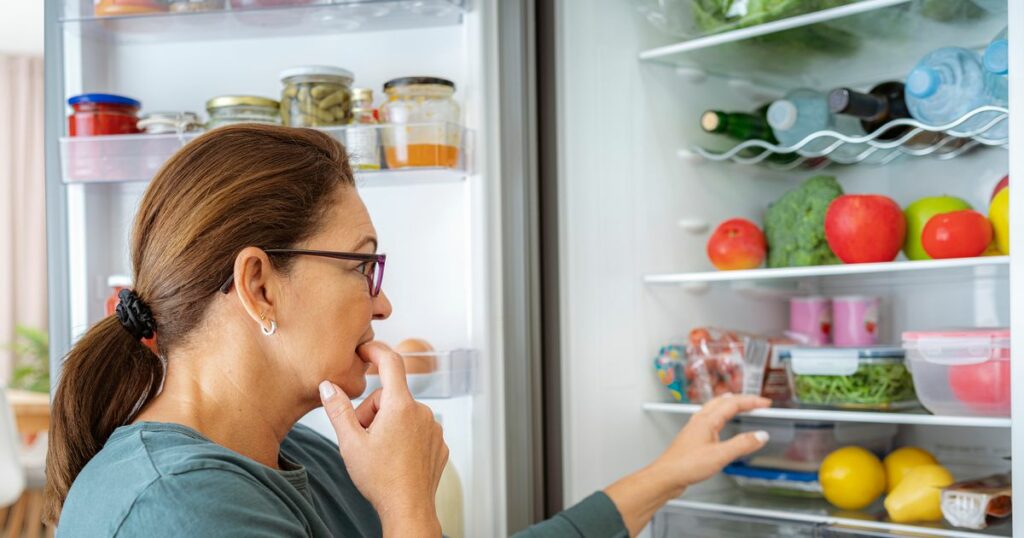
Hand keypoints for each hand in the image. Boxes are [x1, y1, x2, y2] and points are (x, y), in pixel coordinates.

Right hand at [319, 341, 447, 536]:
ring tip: (379, 452)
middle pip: (390, 396)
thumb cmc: (380, 479)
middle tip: (362, 438)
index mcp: (400, 406)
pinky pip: (417, 429)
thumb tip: (328, 385)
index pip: (391, 362)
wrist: (408, 509)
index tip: (365, 350)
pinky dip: (404, 438)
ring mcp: (433, 428)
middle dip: (372, 411)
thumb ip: (338, 409)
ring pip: (403, 414)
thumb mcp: (350, 442)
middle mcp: (422, 412)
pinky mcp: (439, 443)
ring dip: (388, 425)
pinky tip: (396, 459)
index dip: (376, 351)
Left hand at [651, 394, 771, 492]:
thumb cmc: (686, 465)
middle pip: (723, 401)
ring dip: (730, 404)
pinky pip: (710, 418)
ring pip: (714, 408)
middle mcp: (700, 420)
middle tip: (757, 403)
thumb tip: (760, 436)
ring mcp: (695, 428)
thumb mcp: (720, 456)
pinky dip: (721, 415)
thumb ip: (742, 444)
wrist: (666, 476)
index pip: (733, 404)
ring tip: (740, 405)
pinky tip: (720, 423)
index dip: (751, 402)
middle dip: (742, 400)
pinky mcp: (693, 437)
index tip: (765, 404)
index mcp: (707, 420)